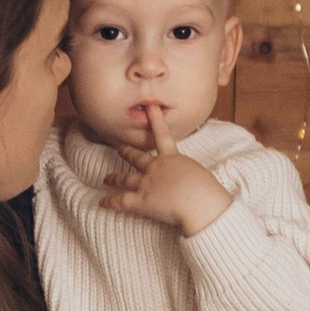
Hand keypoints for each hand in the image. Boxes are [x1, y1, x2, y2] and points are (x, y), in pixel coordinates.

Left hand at [102, 105, 232, 237]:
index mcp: (173, 159)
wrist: (200, 203)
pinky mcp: (141, 201)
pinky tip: (102, 202)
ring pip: (126, 178)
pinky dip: (110, 202)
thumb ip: (188, 173)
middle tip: (119, 148)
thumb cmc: (208, 191)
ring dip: (115, 178)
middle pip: (138, 157)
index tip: (150, 107)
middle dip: (127, 152)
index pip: (163, 134)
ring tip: (107, 178)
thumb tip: (187, 180)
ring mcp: (146, 183)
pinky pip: (121, 201)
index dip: (156, 119)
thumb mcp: (199, 174)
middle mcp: (156, 168)